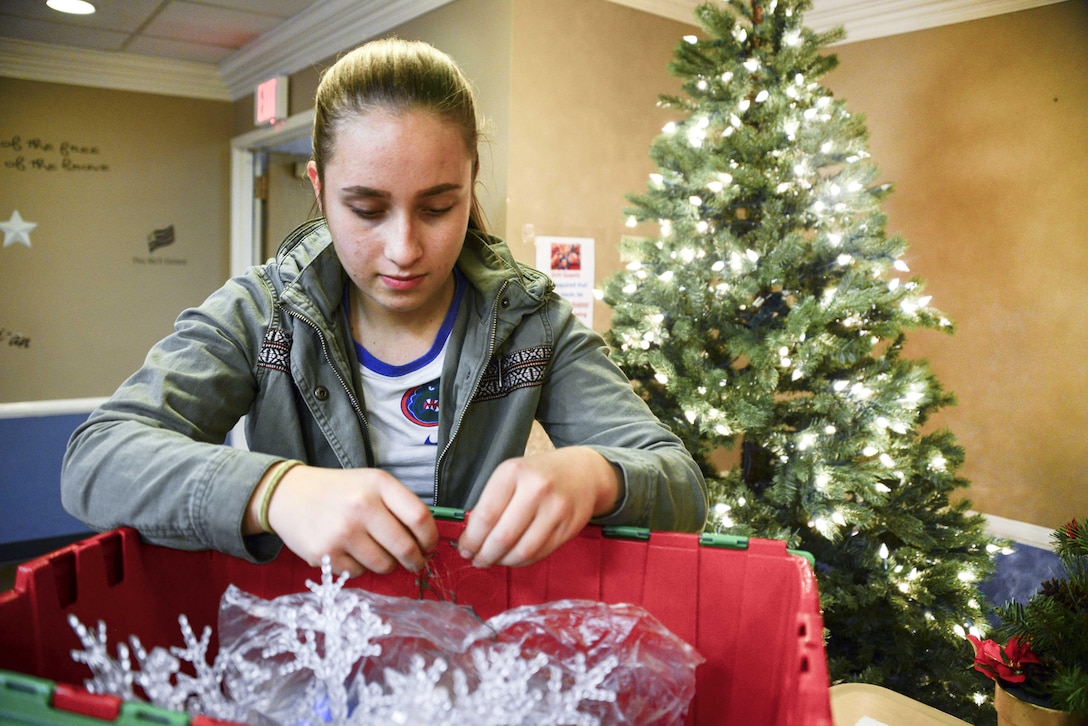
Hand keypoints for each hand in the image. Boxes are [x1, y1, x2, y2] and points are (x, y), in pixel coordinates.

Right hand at [252, 464, 438, 576]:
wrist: (288, 495)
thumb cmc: (338, 492)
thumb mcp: (371, 484)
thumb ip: (398, 505)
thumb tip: (427, 540)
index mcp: (378, 484)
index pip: (419, 517)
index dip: (430, 538)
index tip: (429, 546)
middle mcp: (361, 506)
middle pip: (405, 547)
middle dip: (415, 561)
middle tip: (415, 563)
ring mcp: (342, 531)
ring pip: (383, 565)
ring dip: (386, 565)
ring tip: (375, 552)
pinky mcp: (325, 553)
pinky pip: (358, 573)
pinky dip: (359, 567)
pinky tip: (348, 551)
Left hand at [457, 447, 621, 568]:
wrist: (583, 472)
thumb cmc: (539, 475)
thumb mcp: (511, 475)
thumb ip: (491, 502)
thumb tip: (471, 538)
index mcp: (514, 472)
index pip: (485, 515)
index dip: (471, 539)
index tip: (465, 548)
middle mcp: (536, 489)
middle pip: (502, 537)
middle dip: (484, 555)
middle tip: (477, 560)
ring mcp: (556, 509)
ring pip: (522, 550)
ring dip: (503, 562)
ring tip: (494, 560)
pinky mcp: (569, 527)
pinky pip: (539, 554)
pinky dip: (521, 561)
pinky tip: (513, 557)